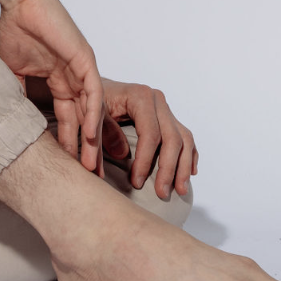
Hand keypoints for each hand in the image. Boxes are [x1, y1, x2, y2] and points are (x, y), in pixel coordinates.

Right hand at [0, 0, 102, 173]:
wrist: (22, 1)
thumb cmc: (17, 29)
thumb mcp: (13, 71)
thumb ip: (17, 94)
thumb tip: (9, 120)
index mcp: (60, 80)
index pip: (66, 118)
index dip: (66, 141)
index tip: (65, 166)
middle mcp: (75, 78)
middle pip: (83, 120)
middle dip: (85, 149)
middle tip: (87, 176)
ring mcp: (82, 69)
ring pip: (91, 110)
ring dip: (92, 138)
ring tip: (91, 163)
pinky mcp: (84, 59)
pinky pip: (93, 91)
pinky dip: (92, 113)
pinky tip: (90, 133)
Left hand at [99, 78, 197, 200]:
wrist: (94, 87)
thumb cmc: (91, 100)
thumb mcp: (91, 113)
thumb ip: (105, 131)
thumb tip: (122, 155)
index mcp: (141, 96)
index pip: (150, 134)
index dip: (145, 161)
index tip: (136, 182)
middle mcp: (158, 101)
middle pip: (172, 138)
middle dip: (168, 169)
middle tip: (161, 193)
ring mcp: (165, 109)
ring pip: (184, 139)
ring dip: (183, 167)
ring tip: (180, 190)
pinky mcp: (168, 118)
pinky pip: (186, 138)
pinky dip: (189, 155)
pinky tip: (189, 172)